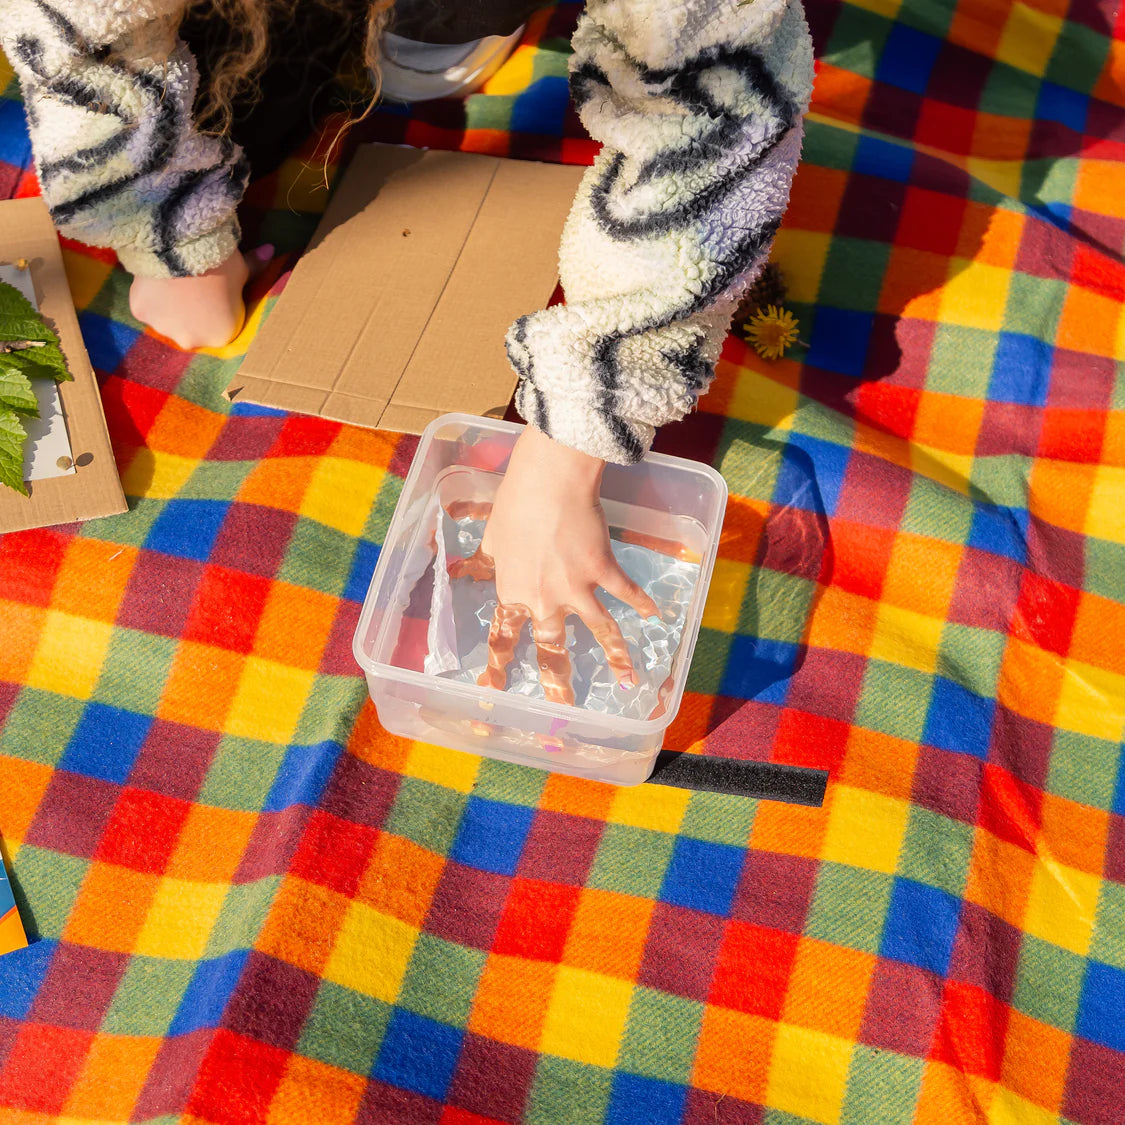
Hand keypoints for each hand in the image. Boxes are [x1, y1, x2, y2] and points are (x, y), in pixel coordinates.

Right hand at [129, 248, 258, 349]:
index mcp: (222, 336)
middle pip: (192, 329)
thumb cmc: (219, 262)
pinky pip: (147, 306)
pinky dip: (149, 295)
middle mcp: (192, 340)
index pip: (221, 328)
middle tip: (191, 288)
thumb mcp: (242, 267)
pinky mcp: (141, 313)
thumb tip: (271, 251)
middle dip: (192, 314)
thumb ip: (256, 268)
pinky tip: (155, 279)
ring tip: (173, 282)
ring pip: (167, 319)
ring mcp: (164, 328)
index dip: (218, 311)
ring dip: (169, 307)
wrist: (181, 246)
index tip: (215, 294)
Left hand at [450, 426, 658, 704]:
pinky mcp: (603, 570)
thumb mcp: (491, 538)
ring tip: (628, 680)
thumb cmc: (514, 506)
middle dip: (556, 680)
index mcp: (513, 591)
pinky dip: (641, 603)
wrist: (549, 484)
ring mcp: (577, 588)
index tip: (493, 687)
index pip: (504, 636)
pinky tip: (656, 615)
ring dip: (616, 657)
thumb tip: (462, 571)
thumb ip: (482, 562)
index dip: (499, 663)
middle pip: (551, 647)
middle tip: (562, 704)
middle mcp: (544, 599)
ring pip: (599, 630)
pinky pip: (625, 592)